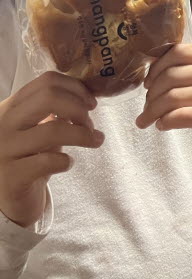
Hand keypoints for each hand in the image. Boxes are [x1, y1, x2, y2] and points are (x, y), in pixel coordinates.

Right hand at [0, 72, 103, 226]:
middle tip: (90, 124)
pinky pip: (47, 161)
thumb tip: (88, 96)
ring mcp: (4, 150)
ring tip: (95, 141)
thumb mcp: (39, 127)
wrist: (9, 197)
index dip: (76, 88)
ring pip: (53, 129)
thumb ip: (55, 109)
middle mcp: (3, 124)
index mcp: (11, 107)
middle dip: (79, 108)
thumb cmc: (30, 156)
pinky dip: (66, 161)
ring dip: (83, 134)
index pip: (46, 81)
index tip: (91, 103)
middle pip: (49, 97)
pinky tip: (68, 163)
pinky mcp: (12, 176)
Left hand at [136, 44, 191, 166]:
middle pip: (172, 75)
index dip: (156, 67)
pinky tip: (162, 125)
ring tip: (147, 119)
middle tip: (146, 105)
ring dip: (153, 110)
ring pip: (173, 97)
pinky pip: (181, 116)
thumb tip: (147, 71)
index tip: (148, 83)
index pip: (179, 51)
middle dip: (151, 93)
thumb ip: (185, 68)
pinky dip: (165, 121)